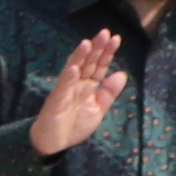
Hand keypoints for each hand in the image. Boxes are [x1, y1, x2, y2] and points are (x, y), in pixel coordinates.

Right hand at [27, 29, 124, 158]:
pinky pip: (63, 86)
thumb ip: (108, 93)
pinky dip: (68, 76)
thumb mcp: (98, 110)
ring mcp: (66, 89)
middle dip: (96, 48)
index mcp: (89, 85)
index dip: (107, 53)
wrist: (54, 142)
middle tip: (105, 33)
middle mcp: (78, 83)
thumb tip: (121, 74)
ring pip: (74, 69)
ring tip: (87, 43)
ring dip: (80, 56)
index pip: (99, 66)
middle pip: (88, 63)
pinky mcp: (57, 99)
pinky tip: (73, 67)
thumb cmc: (74, 125)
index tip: (116, 39)